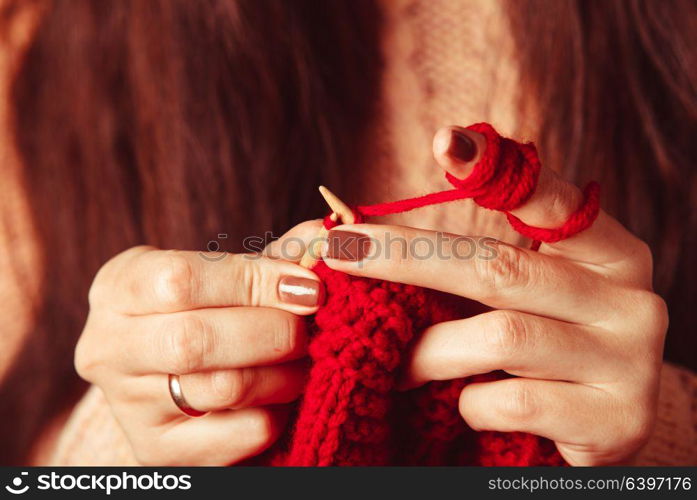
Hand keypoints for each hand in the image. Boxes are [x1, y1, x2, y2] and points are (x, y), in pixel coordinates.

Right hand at [74, 222, 322, 465]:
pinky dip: (277, 412)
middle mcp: (108, 349)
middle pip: (195, 341)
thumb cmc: (204, 310)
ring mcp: (129, 406)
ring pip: (224, 389)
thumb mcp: (223, 273)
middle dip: (273, 331)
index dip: (255, 281)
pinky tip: (280, 396)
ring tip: (301, 360)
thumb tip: (329, 239)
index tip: (308, 286)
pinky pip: (241, 433)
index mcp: (119, 289)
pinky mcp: (161, 451)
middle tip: (306, 328)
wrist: (166, 376)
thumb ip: (273, 257)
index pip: (180, 280)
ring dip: (284, 373)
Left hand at [320, 126, 667, 465]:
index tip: (444, 142)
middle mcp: (629, 298)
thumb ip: (471, 262)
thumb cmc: (544, 346)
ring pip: (500, 338)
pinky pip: (509, 402)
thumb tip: (357, 231)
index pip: (551, 200)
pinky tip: (466, 405)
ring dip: (430, 351)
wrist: (598, 427)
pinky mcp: (614, 421)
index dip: (494, 170)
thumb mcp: (523, 298)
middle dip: (407, 257)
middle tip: (342, 250)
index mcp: (610, 253)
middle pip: (500, 267)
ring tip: (395, 363)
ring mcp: (629, 361)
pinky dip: (470, 405)